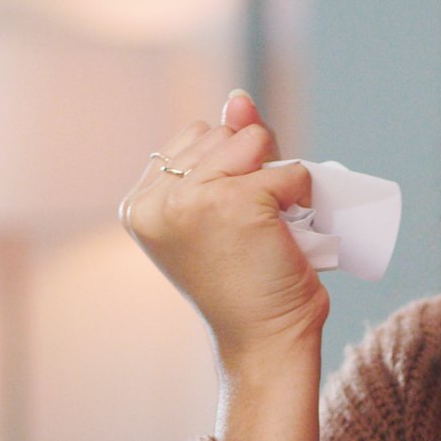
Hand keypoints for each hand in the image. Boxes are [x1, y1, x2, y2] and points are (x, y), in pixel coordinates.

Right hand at [120, 91, 328, 368]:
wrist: (263, 342)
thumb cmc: (245, 285)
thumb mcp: (222, 212)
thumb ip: (224, 153)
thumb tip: (238, 99)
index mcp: (139, 203)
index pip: (194, 137)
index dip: (226, 168)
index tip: (226, 223)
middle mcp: (156, 198)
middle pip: (222, 133)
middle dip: (248, 168)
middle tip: (248, 230)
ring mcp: (192, 198)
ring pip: (253, 142)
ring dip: (273, 179)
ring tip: (264, 230)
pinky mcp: (235, 202)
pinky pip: (287, 170)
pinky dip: (300, 196)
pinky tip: (285, 235)